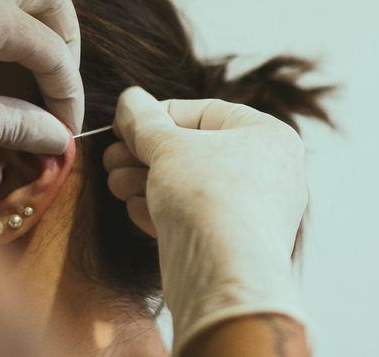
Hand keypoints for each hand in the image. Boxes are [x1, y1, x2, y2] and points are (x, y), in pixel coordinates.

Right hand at [103, 87, 308, 355]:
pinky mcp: (232, 244)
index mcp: (267, 136)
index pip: (205, 111)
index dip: (158, 115)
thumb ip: (145, 120)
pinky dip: (161, 209)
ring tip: (114, 182)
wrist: (224, 277)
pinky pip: (194, 216)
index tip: (124, 124)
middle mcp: (268, 171)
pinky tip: (133, 207)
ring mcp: (252, 210)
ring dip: (146, 181)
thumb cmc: (208, 199)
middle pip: (194, 149)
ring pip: (190, 185)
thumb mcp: (167, 146)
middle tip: (111, 158)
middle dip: (145, 153)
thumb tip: (130, 100)